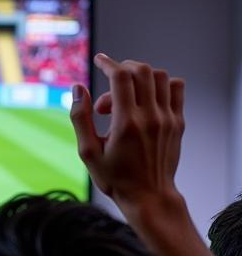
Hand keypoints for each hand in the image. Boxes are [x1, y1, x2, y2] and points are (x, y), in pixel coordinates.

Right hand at [70, 53, 184, 216]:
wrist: (148, 195)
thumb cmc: (115, 177)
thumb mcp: (87, 151)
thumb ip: (80, 117)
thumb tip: (77, 88)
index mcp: (125, 123)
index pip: (121, 77)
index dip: (108, 63)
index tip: (99, 60)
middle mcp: (150, 117)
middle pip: (141, 71)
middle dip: (122, 69)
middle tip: (109, 85)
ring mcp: (167, 118)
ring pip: (159, 76)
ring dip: (139, 77)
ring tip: (126, 96)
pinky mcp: (178, 122)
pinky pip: (175, 87)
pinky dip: (159, 84)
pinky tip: (146, 98)